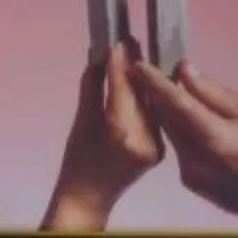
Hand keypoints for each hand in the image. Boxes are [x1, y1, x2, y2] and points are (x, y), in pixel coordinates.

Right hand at [40, 40, 162, 231]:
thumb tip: (98, 56)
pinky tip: (142, 80)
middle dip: (135, 66)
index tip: (118, 40)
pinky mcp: (160, 149)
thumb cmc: (77, 161)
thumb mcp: (80, 121)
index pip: (123, 88)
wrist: (89, 197)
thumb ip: (92, 87)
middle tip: (129, 40)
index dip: (120, 62)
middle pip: (142, 94)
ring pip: (151, 104)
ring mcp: (156, 147)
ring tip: (135, 55)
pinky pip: (154, 116)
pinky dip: (146, 98)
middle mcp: (145, 141)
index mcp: (122, 134)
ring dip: (143, 80)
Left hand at [130, 60, 237, 234]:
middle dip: (162, 96)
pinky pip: (181, 150)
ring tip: (186, 97)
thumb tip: (184, 70)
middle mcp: (196, 161)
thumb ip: (214, 93)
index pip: (175, 104)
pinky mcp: (192, 184)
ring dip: (174, 115)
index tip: (138, 65)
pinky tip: (203, 129)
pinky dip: (185, 134)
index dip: (154, 83)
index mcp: (214, 140)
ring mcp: (192, 176)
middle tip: (161, 72)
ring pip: (173, 134)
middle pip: (168, 119)